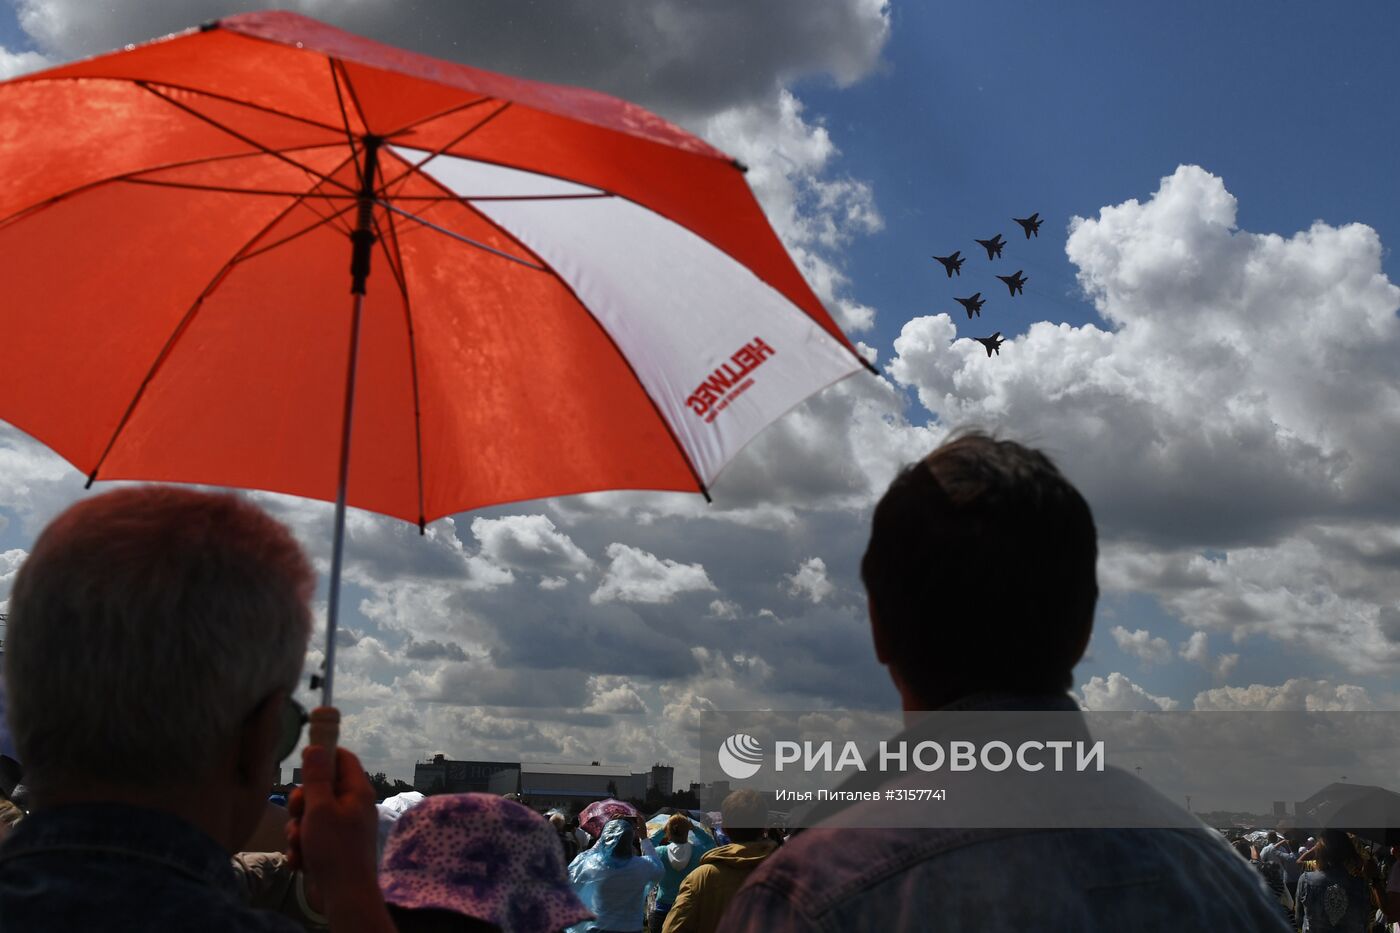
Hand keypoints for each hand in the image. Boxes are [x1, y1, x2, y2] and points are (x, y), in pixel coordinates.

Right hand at [285, 744, 377, 890]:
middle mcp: (352, 807)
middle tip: (298, 813)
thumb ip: (316, 778)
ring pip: (311, 816)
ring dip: (298, 830)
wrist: (344, 896)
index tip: (302, 762)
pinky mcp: (332, 848)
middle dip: (302, 803)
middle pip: (321, 788)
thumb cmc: (335, 849)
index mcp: (357, 791)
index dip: (323, 756)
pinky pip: (311, 838)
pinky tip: (300, 861)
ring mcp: (342, 828)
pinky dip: (302, 848)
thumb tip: (315, 746)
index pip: (343, 759)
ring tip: (299, 844)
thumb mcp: (320, 808)